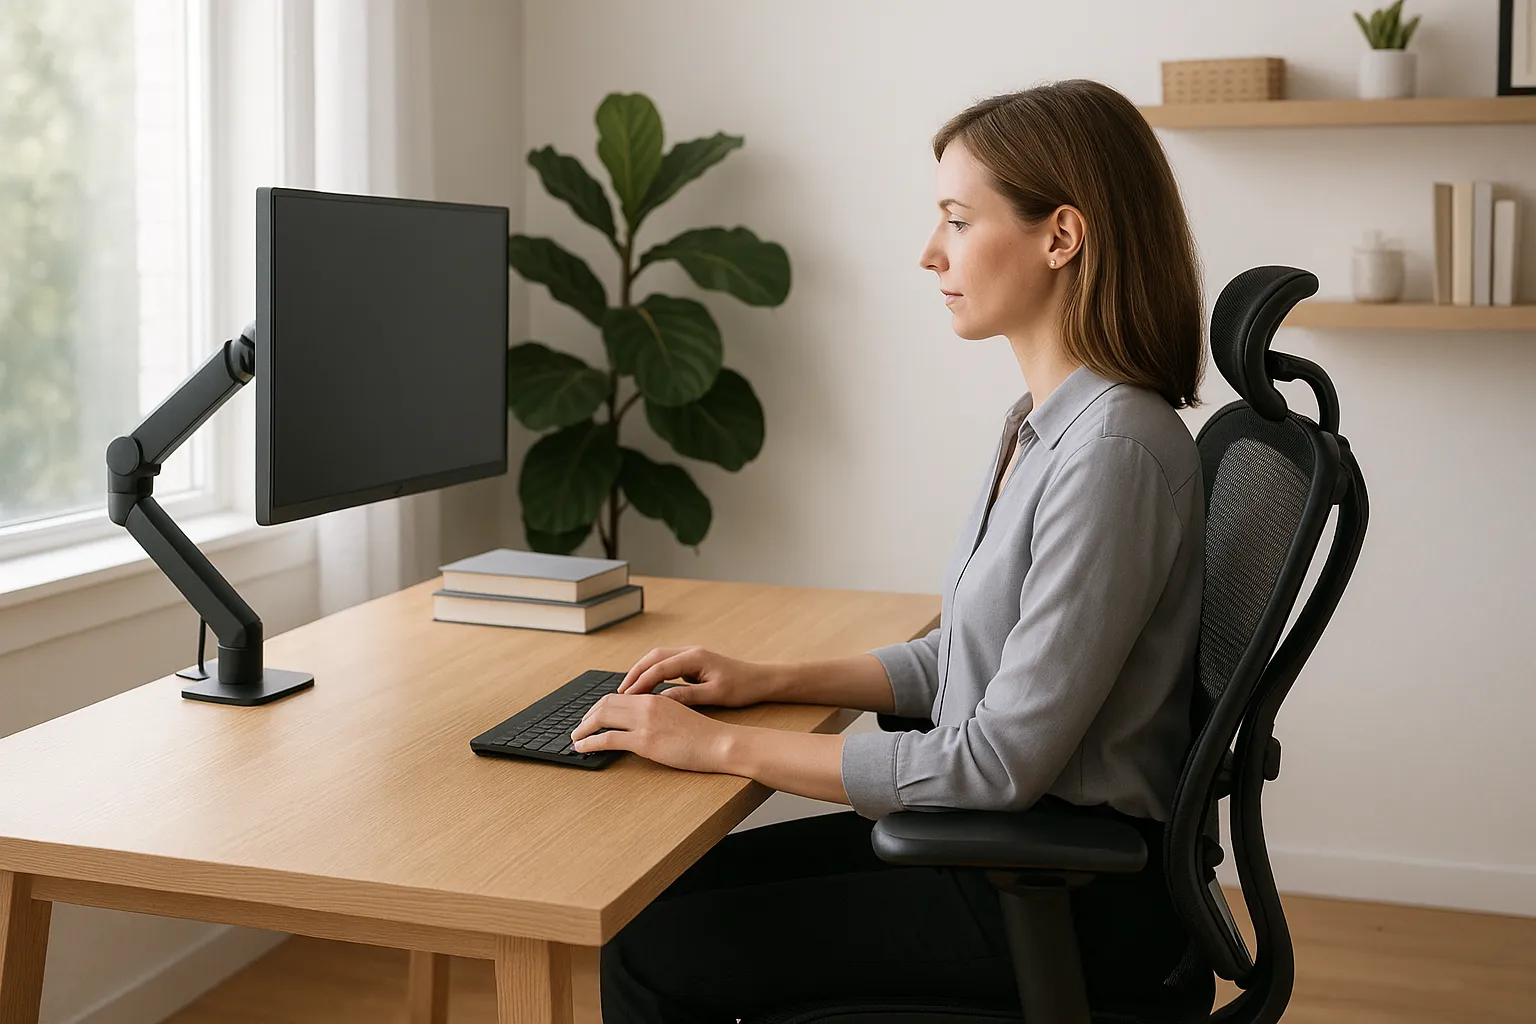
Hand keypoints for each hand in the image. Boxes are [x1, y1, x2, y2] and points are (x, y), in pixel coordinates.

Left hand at [570, 692, 735, 773]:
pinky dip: (589, 742)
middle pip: (605, 704)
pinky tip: (582, 748)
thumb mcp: (679, 716)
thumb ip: (659, 714)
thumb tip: (642, 723)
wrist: (720, 742)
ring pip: (602, 718)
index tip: (591, 717)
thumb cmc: (705, 735)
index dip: (599, 707)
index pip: (618, 696)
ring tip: (575, 738)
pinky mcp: (644, 741)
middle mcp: (647, 705)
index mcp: (655, 698)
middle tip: (578, 728)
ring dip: (583, 728)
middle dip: (587, 716)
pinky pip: (607, 739)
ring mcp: (645, 722)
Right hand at [616, 646, 778, 707]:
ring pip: (658, 658)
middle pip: (653, 657)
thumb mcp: (715, 695)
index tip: (628, 696)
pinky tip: (646, 687)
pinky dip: (652, 673)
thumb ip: (687, 696)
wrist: (761, 679)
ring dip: (642, 672)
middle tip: (620, 693)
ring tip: (628, 691)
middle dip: (635, 673)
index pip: (659, 667)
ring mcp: (691, 655)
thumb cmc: (743, 687)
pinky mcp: (692, 662)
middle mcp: (690, 651)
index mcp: (695, 657)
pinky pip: (666, 664)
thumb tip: (661, 700)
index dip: (641, 682)